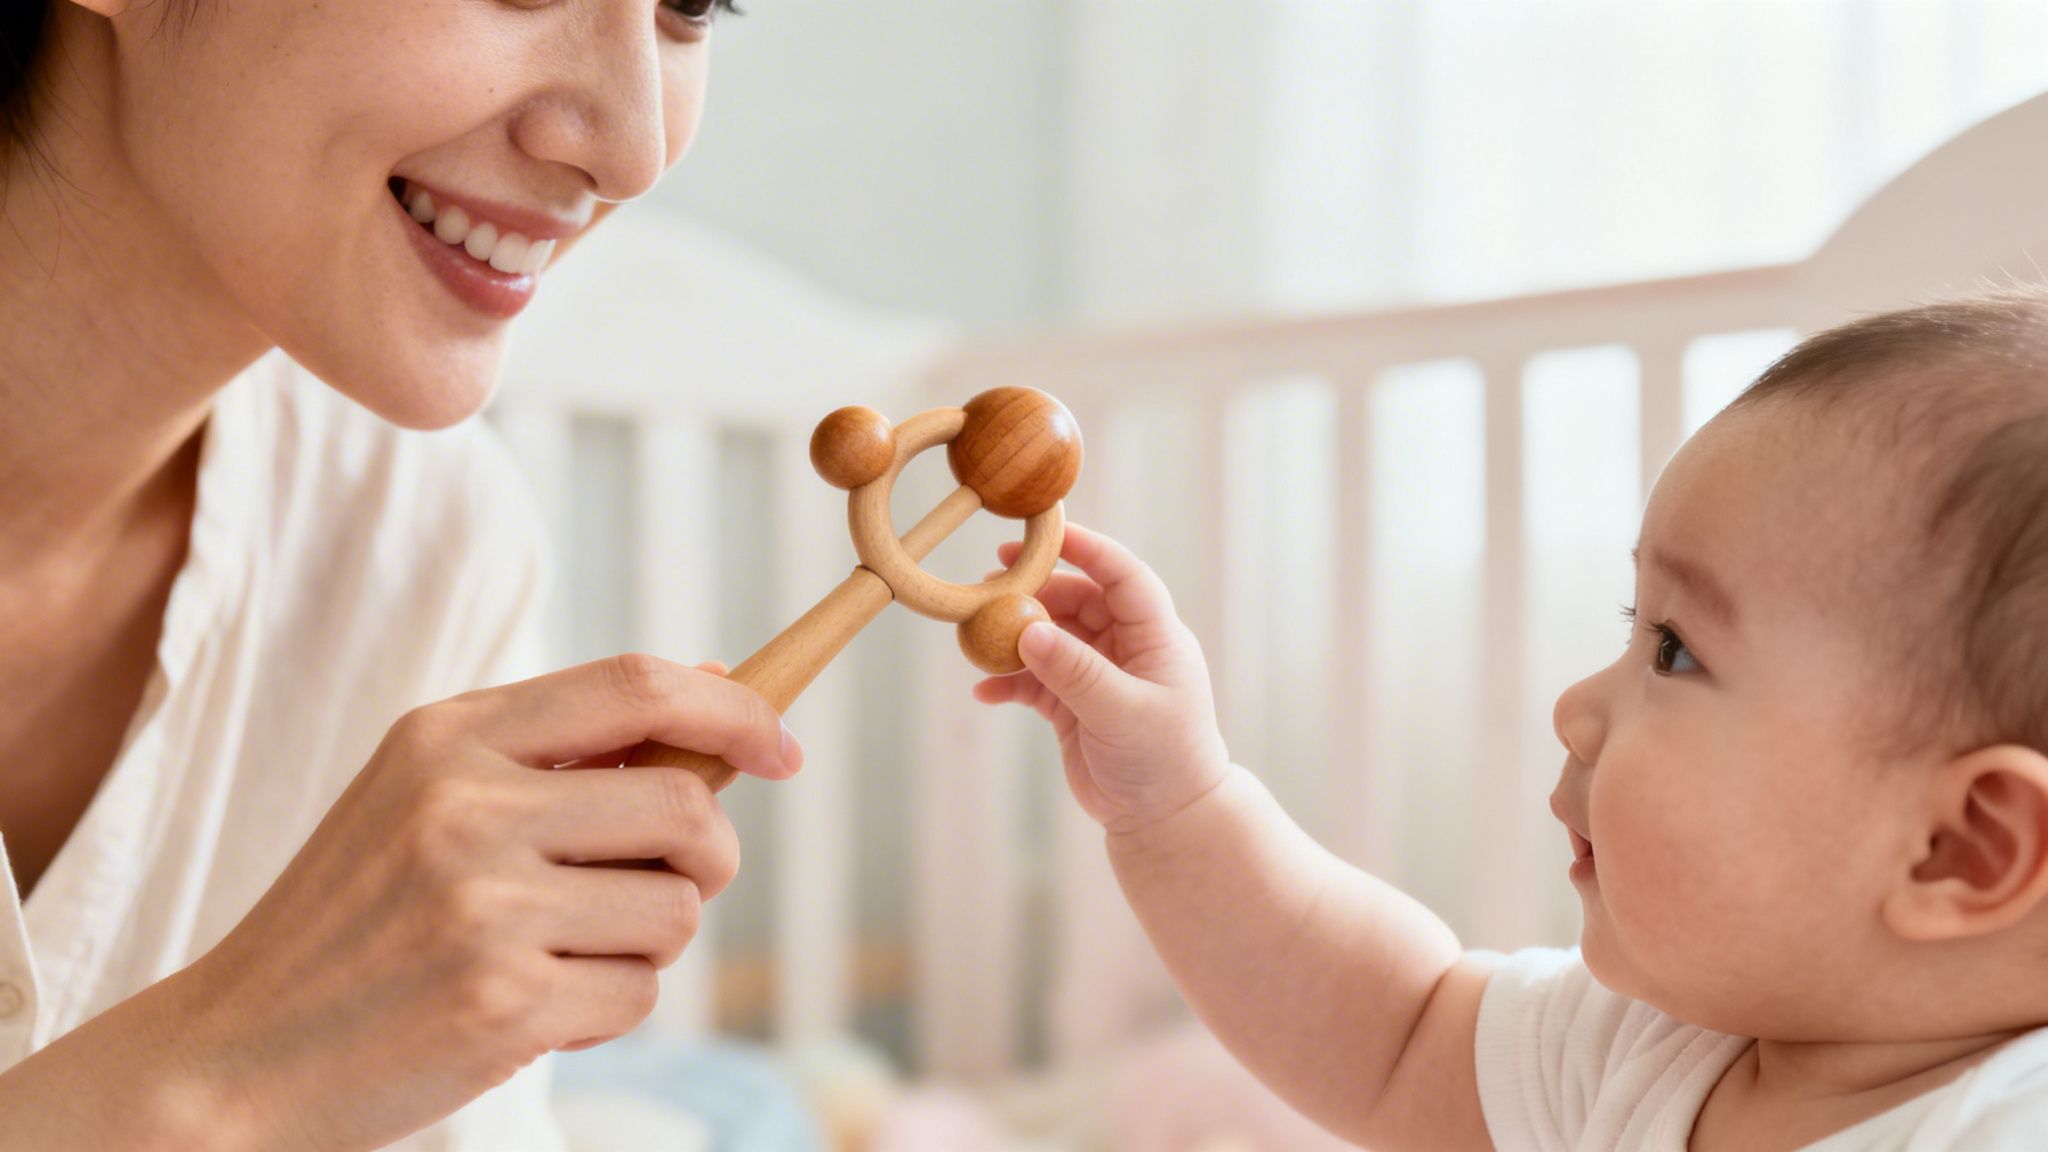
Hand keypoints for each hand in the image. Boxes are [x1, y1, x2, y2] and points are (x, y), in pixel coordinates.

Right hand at [167, 655, 799, 1151]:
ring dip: (648, 943)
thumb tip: (712, 680)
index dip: (734, 709)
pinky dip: (610, 1009)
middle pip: (685, 804)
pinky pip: (641, 991)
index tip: (782, 746)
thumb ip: (563, 744)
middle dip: (708, 857)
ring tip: (562, 954)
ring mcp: (483, 905)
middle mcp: (466, 806)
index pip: (637, 683)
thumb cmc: (358, 921)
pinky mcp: (504, 1001)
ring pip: (677, 909)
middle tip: (667, 886)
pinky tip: (536, 1010)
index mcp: (449, 736)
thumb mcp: (428, 794)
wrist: (238, 1054)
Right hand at [974, 523, 1228, 833]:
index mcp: (1155, 636)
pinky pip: (1035, 679)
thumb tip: (1027, 629)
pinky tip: (983, 691)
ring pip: (1050, 636)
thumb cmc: (1163, 762)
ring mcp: (1098, 674)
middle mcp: (1126, 646)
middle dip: (1034, 592)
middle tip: (988, 588)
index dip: (1085, 549)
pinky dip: (1009, 681)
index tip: (1042, 535)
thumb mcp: (1122, 712)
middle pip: (1077, 599)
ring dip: (1015, 636)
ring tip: (976, 638)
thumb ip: (1075, 672)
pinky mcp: (1074, 704)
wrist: (1164, 821)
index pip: (1121, 575)